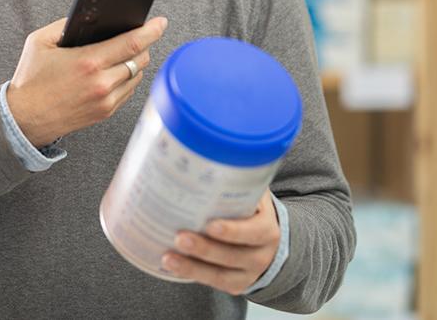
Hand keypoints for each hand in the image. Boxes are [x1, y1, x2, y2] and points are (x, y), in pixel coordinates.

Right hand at [6, 16, 167, 146]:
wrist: (24, 119)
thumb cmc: (31, 80)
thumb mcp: (40, 42)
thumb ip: (64, 25)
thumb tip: (89, 17)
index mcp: (88, 61)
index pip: (132, 42)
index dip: (151, 30)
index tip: (161, 22)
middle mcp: (101, 83)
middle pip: (140, 58)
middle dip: (144, 44)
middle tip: (141, 34)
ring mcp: (106, 100)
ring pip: (136, 75)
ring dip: (136, 61)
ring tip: (127, 51)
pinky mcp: (106, 112)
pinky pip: (128, 90)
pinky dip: (128, 77)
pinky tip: (117, 70)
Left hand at [162, 190, 280, 295]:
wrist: (268, 240)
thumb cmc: (252, 210)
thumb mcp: (254, 194)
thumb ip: (238, 179)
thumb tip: (212, 152)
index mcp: (267, 228)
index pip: (252, 232)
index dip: (232, 231)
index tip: (210, 225)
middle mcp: (261, 254)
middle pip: (232, 256)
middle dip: (205, 248)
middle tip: (180, 237)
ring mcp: (249, 273)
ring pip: (220, 274)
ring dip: (192, 266)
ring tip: (168, 257)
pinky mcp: (236, 284)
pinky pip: (213, 283)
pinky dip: (192, 274)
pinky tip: (172, 265)